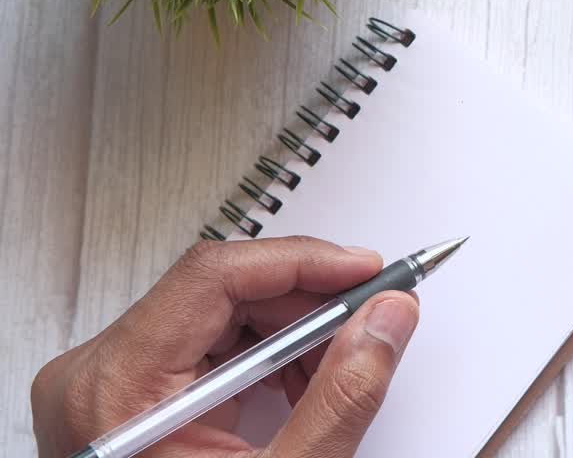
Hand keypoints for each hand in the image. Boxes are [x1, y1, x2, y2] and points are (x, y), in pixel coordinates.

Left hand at [30, 237, 419, 456]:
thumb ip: (341, 397)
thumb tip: (386, 320)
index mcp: (120, 389)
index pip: (215, 277)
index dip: (302, 263)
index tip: (364, 270)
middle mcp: (97, 374)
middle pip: (219, 291)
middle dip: (307, 305)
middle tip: (370, 317)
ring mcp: (106, 383)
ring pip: (217, 313)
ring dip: (290, 333)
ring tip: (335, 370)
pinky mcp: (126, 394)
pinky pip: (204, 345)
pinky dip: (263, 358)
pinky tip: (299, 388)